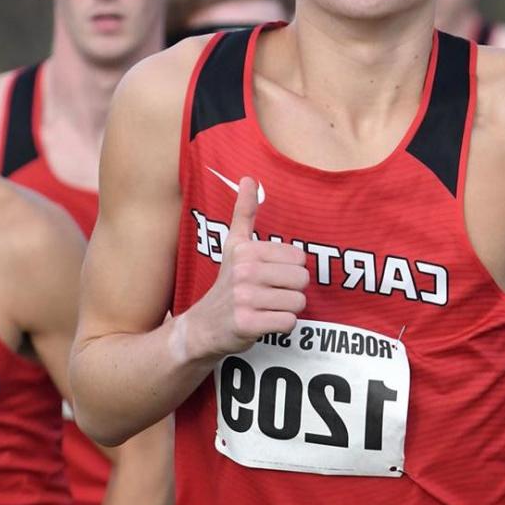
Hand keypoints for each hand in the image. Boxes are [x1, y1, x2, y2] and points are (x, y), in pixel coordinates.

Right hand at [180, 177, 307, 360]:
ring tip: (266, 308)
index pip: (299, 258)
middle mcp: (244, 272)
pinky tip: (263, 322)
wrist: (202, 327)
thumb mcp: (233, 246)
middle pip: (302, 280)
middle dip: (291, 290)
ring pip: (298, 302)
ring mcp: (244, 299)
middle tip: (269, 295)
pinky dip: (281, 325)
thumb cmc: (227, 284)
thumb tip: (249, 178)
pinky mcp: (247, 324)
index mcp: (246, 250)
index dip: (289, 270)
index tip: (269, 276)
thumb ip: (244, 213)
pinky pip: (288, 322)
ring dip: (286, 309)